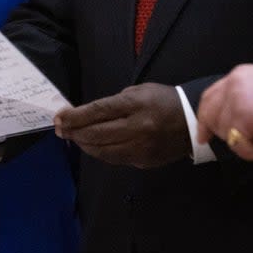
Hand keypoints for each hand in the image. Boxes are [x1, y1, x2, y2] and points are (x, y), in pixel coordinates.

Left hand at [54, 83, 187, 167]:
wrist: (193, 121)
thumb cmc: (163, 100)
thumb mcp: (140, 91)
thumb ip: (115, 103)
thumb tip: (87, 116)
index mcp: (136, 104)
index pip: (98, 111)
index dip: (75, 116)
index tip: (59, 118)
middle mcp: (138, 127)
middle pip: (96, 133)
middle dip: (74, 132)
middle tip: (61, 129)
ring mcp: (141, 147)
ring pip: (102, 151)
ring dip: (84, 144)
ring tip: (74, 138)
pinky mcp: (143, 161)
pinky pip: (115, 158)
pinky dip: (100, 152)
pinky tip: (93, 146)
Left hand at [197, 65, 252, 160]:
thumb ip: (245, 97)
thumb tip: (231, 119)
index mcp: (239, 75)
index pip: (211, 96)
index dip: (204, 115)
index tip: (203, 133)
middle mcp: (233, 84)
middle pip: (209, 112)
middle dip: (214, 131)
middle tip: (227, 145)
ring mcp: (236, 101)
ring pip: (224, 131)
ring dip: (241, 143)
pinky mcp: (243, 118)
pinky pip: (237, 144)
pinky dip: (251, 152)